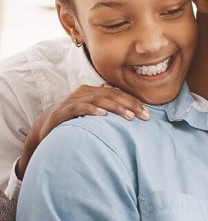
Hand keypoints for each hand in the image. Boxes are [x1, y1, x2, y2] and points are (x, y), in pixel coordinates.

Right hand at [16, 84, 149, 179]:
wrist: (45, 129)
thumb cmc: (75, 121)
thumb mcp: (94, 114)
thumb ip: (109, 109)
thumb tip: (133, 112)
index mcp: (93, 91)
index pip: (117, 93)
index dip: (133, 101)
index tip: (148, 113)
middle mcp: (83, 93)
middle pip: (111, 95)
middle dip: (130, 104)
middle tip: (144, 116)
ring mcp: (72, 101)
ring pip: (97, 100)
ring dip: (115, 107)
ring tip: (129, 116)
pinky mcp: (62, 112)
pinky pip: (78, 108)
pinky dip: (91, 110)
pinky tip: (103, 115)